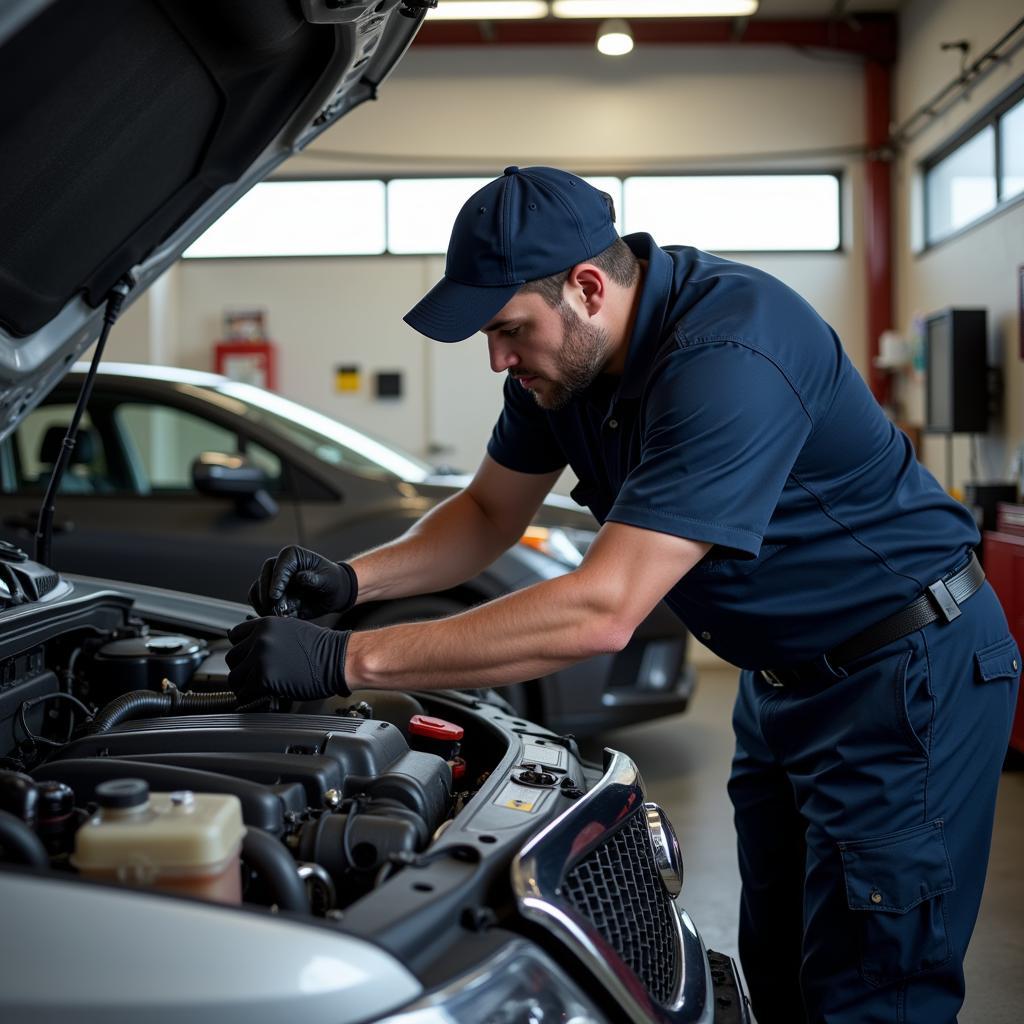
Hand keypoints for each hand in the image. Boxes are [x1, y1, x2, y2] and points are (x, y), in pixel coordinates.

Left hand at [226, 617, 351, 700]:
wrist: (338, 659)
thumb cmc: (323, 649)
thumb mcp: (292, 631)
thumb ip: (271, 637)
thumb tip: (257, 649)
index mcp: (266, 624)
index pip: (235, 635)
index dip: (241, 649)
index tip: (245, 658)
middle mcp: (260, 638)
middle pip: (232, 657)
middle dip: (241, 668)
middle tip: (251, 677)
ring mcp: (260, 657)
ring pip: (235, 676)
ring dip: (243, 684)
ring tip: (254, 689)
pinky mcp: (264, 677)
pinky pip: (245, 691)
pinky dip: (251, 696)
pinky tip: (261, 696)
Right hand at [248, 546, 357, 618]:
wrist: (333, 593)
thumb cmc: (332, 581)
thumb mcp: (328, 579)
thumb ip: (314, 579)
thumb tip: (300, 577)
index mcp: (292, 556)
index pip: (278, 566)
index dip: (276, 581)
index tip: (275, 595)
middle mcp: (279, 565)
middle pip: (263, 578)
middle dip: (267, 596)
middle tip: (274, 610)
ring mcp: (273, 580)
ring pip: (257, 591)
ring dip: (263, 605)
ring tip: (277, 615)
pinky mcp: (271, 594)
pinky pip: (259, 602)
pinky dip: (264, 611)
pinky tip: (277, 618)